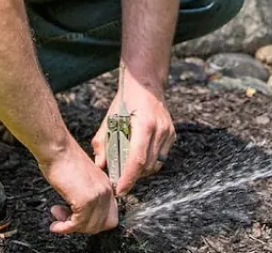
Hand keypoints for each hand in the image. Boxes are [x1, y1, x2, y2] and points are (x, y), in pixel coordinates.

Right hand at [38, 140, 118, 234]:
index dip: (93, 223)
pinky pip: (77, 224)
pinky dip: (64, 228)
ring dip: (71, 227)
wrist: (57, 149)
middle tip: (66, 220)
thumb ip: (87, 195)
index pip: (110, 216)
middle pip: (102, 225)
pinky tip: (56, 225)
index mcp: (106, 185)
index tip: (78, 220)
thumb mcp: (82, 180)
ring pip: (90, 227)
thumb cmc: (64, 159)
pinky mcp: (85, 200)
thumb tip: (81, 215)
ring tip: (58, 217)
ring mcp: (97, 195)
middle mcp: (106, 190)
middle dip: (82, 227)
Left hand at [91, 72, 175, 196]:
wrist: (146, 82)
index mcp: (144, 125)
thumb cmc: (126, 99)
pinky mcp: (172, 134)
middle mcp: (160, 130)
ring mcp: (168, 132)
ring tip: (127, 168)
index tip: (120, 190)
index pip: (137, 160)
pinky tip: (138, 157)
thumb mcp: (110, 118)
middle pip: (147, 165)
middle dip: (132, 176)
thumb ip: (103, 143)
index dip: (128, 178)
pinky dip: (149, 162)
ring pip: (155, 164)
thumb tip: (100, 165)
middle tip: (118, 179)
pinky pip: (161, 157)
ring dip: (141, 171)